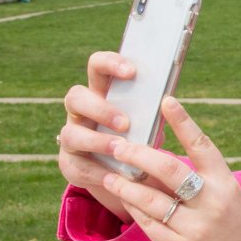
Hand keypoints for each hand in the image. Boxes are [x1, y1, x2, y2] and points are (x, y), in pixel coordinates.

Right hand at [58, 50, 149, 220]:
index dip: (110, 64)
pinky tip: (114, 175)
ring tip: (119, 147)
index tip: (131, 71)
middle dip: (100, 108)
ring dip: (96, 140)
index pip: (97, 67)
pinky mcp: (71, 164)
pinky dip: (97, 171)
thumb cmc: (141, 140)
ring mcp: (72, 138)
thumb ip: (153, 112)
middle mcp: (82, 113)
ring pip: (70, 133)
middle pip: (75, 97)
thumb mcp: (149, 124)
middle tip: (125, 122)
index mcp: (102, 94)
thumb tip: (170, 101)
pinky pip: (77, 166)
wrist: (129, 177)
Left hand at [99, 96, 240, 240]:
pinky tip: (123, 201)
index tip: (166, 100)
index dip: (183, 122)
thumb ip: (198, 184)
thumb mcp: (227, 203)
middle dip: (137, 153)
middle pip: (167, 168)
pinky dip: (133, 210)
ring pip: (149, 198)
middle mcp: (213, 204)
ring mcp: (196, 228)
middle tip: (117, 144)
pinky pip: (147, 224)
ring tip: (109, 174)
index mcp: (226, 185)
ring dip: (124, 184)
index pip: (202, 146)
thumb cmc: (236, 234)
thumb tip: (155, 161)